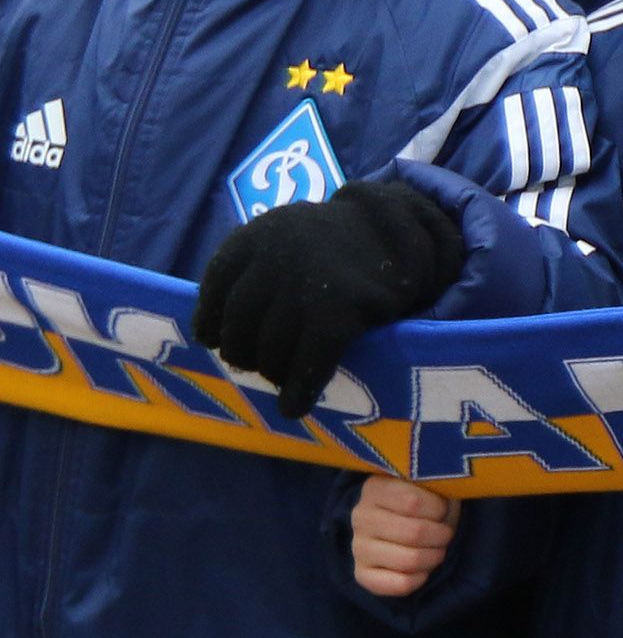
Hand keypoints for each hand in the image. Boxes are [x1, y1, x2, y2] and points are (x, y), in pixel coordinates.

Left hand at [198, 177, 466, 416]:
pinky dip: (298, 391)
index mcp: (257, 237)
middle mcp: (275, 260)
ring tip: (281, 377)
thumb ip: (252, 269)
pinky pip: (308, 365)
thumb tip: (212, 332)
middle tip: (256, 362)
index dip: (210, 320)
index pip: (215, 288)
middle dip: (242, 351)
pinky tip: (294, 406)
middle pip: (239, 325)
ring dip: (271, 372)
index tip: (213, 339)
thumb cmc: (335, 245)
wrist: (396, 232)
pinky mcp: (340, 314)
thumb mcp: (286, 235)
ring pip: (269, 351)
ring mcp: (307, 289)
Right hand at [352, 479, 459, 598]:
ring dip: (434, 557)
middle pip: (415, 533)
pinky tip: (423, 570)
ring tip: (437, 550)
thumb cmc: (424, 503)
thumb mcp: (429, 486)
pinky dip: (420, 579)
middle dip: (441, 536)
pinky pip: (399, 584)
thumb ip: (435, 486)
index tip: (443, 509)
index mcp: (375, 488)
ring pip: (409, 560)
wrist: (403, 526)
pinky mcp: (361, 574)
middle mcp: (361, 517)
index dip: (439, 508)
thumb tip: (446, 497)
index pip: (413, 501)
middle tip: (446, 534)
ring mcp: (358, 547)